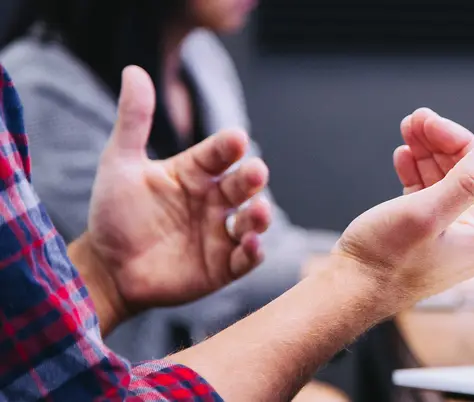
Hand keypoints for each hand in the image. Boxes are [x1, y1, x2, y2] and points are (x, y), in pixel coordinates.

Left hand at [72, 66, 271, 330]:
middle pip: (243, 185)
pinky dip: (254, 252)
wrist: (106, 268)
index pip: (219, 153)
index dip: (228, 146)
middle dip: (252, 178)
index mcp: (196, 172)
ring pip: (252, 220)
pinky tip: (251, 244)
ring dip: (260, 215)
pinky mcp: (223, 266)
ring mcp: (221, 233)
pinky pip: (245, 258)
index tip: (235, 138)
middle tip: (255, 172)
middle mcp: (214, 200)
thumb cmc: (114, 213)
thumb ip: (133, 120)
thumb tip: (134, 70)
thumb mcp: (119, 164)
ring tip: (258, 212)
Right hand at [333, 108, 473, 304]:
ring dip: (426, 153)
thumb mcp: (427, 213)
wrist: (348, 292)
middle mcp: (471, 237)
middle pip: (465, 173)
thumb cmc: (384, 259)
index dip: (457, 140)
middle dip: (440, 143)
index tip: (429, 120)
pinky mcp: (423, 236)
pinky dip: (416, 173)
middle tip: (415, 119)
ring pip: (443, 181)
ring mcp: (447, 237)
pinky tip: (403, 157)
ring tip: (407, 130)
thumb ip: (466, 181)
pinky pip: (427, 196)